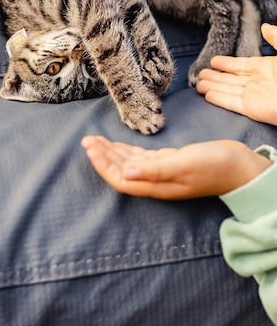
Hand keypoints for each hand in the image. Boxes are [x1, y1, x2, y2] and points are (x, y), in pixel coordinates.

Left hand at [81, 135, 270, 198]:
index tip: (90, 148)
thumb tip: (125, 174)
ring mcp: (163, 172)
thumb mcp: (183, 165)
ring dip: (112, 152)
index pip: (121, 179)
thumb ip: (154, 169)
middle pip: (122, 171)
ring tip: (95, 140)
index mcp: (157, 185)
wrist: (239, 167)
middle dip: (103, 156)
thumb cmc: (214, 167)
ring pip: (130, 163)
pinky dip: (128, 151)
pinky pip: (142, 158)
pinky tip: (119, 145)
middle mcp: (156, 181)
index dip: (103, 165)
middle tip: (86, 140)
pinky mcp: (170, 162)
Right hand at [196, 23, 276, 125]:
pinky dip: (219, 99)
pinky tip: (207, 94)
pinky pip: (232, 103)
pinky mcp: (252, 109)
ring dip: (213, 87)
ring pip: (228, 90)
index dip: (227, 63)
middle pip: (232, 79)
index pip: (242, 65)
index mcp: (267, 68)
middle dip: (216, 77)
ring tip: (198, 83)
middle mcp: (258, 82)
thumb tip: (266, 26)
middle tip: (199, 74)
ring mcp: (255, 96)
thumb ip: (276, 39)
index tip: (213, 61)